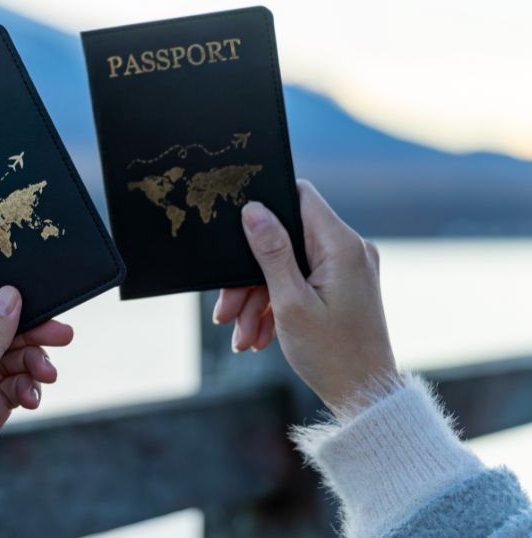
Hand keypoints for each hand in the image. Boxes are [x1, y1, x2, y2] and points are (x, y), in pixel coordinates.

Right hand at [212, 180, 398, 416]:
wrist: (365, 397)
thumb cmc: (332, 355)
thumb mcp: (290, 302)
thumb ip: (271, 251)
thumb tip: (253, 208)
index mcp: (342, 246)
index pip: (300, 196)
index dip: (267, 205)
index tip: (239, 232)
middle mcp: (349, 250)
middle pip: (286, 239)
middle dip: (252, 275)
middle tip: (229, 310)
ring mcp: (347, 269)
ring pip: (288, 265)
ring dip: (259, 297)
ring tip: (243, 334)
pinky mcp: (342, 286)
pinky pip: (300, 282)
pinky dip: (277, 304)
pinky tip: (259, 335)